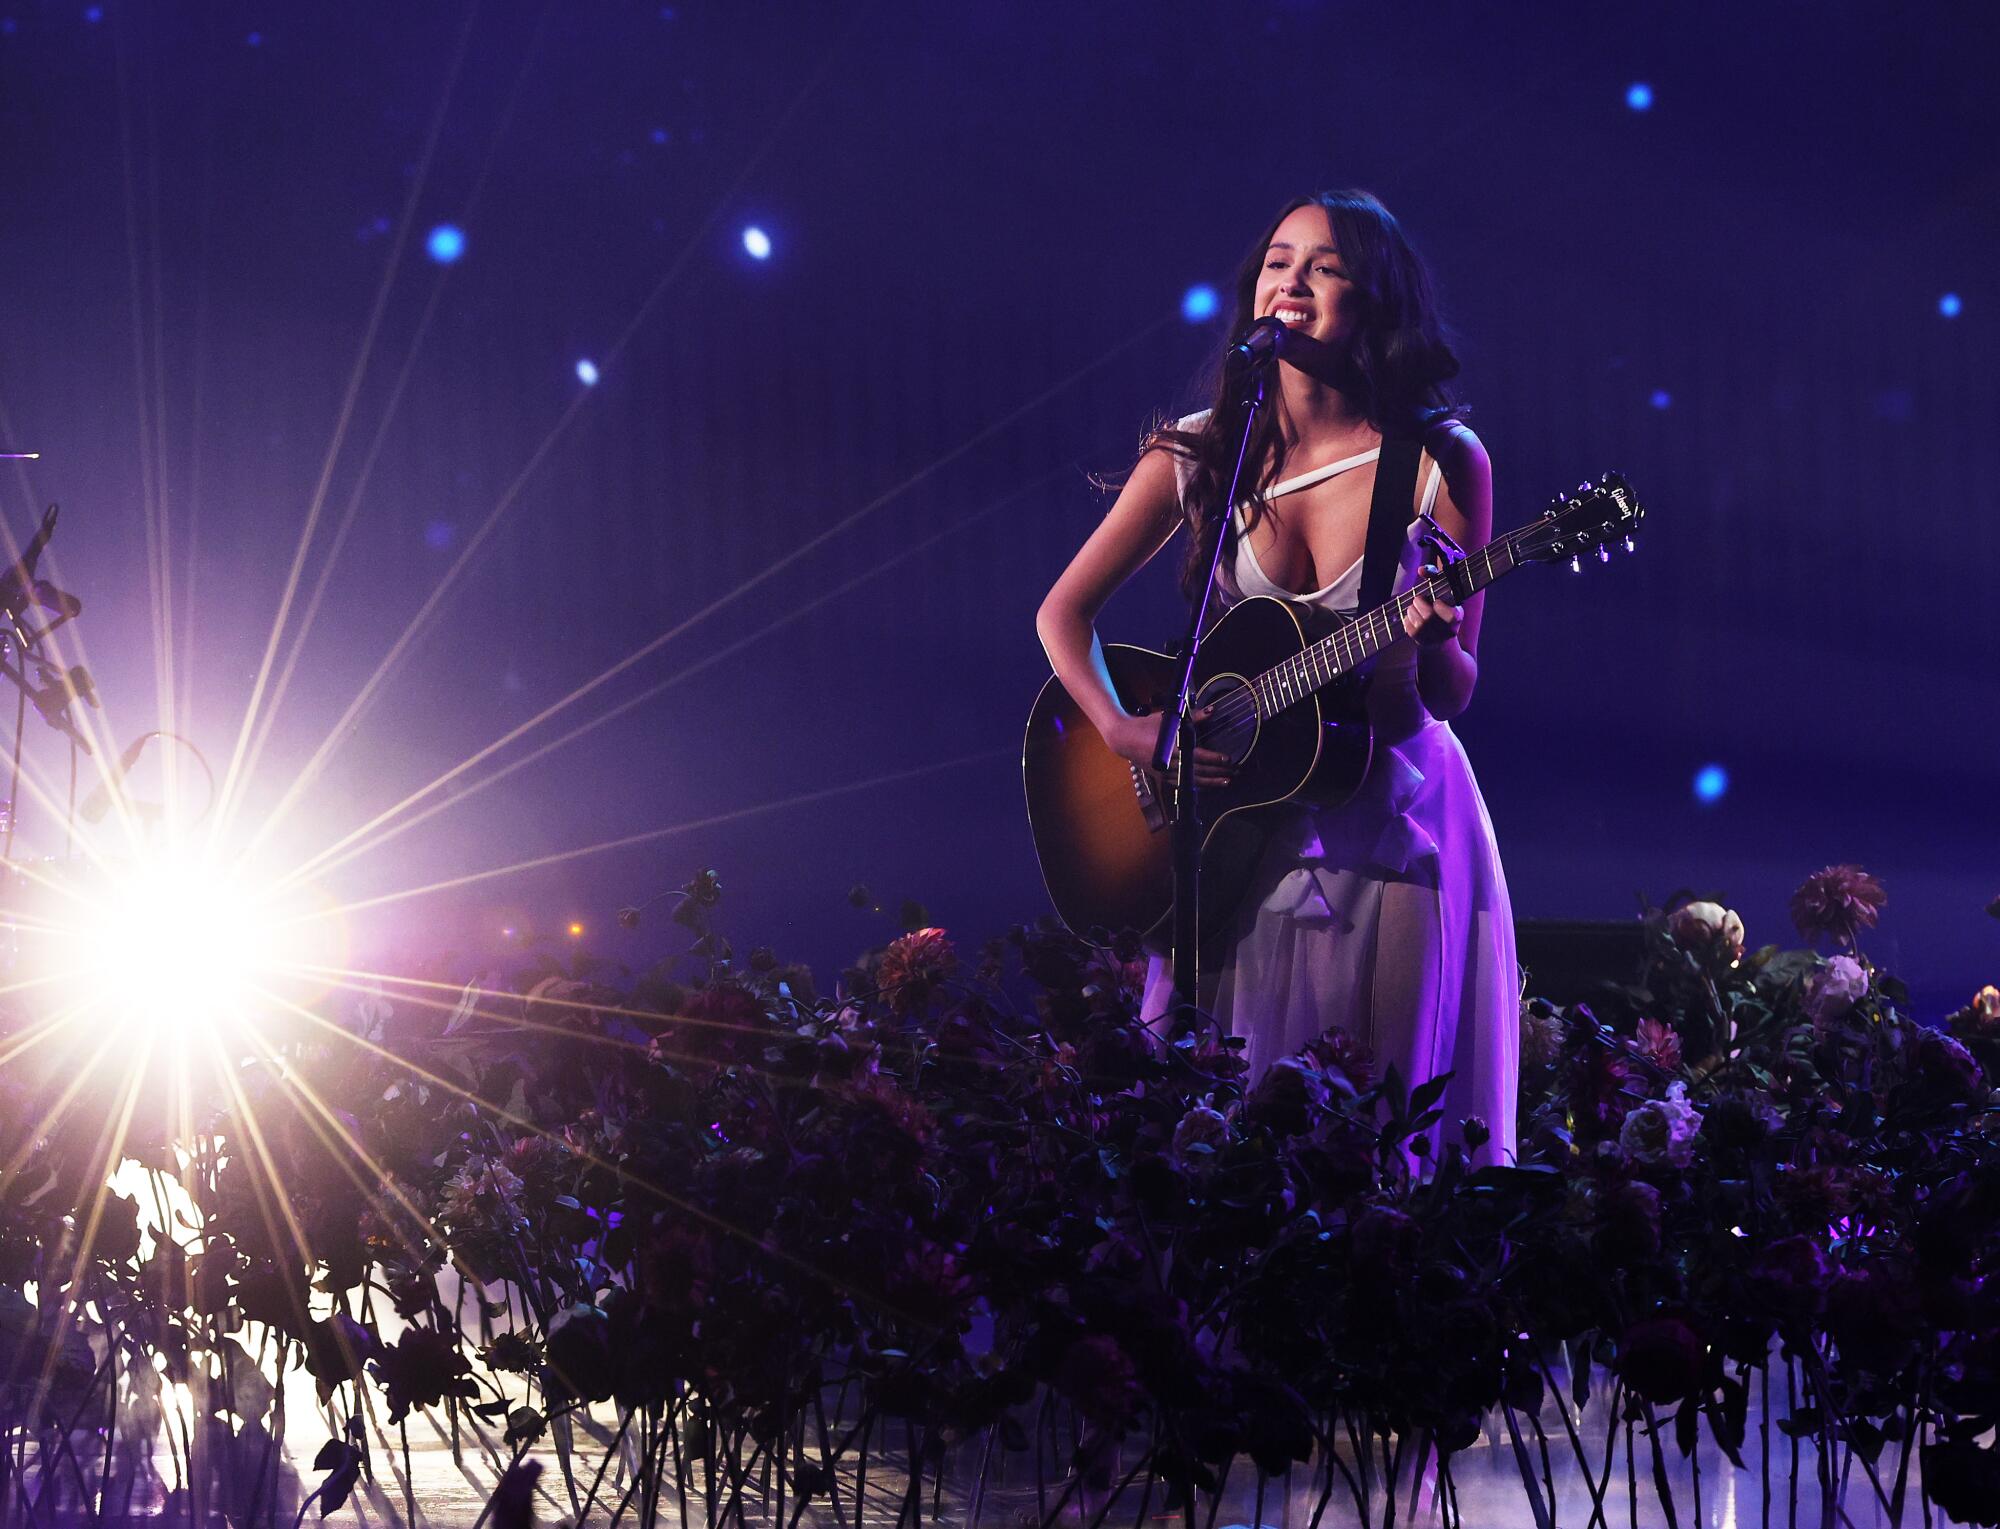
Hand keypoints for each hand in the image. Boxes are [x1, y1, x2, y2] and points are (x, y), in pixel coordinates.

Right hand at [1107, 709, 1235, 787]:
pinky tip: (1207, 785)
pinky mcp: (1162, 778)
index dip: (1214, 759)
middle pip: (1198, 770)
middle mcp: (1169, 764)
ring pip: (1191, 781)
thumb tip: (1212, 711)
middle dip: (1217, 772)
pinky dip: (1196, 785)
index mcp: (1172, 749)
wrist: (1124, 739)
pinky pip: (1182, 784)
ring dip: (1210, 782)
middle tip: (1234, 772)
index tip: (1228, 759)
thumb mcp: (1169, 719)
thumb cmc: (1146, 726)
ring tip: (1226, 782)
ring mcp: (1165, 773)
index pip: (1197, 756)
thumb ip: (1192, 718)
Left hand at [1403, 571, 1464, 647]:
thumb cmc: (1441, 604)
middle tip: (1418, 598)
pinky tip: (1411, 616)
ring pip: (1419, 624)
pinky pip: (1410, 629)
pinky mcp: (1423, 643)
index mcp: (1458, 616)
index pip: (1452, 616)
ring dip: (1412, 610)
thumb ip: (1434, 575)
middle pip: (1429, 617)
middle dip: (1420, 603)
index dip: (1441, 608)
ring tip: (1414, 606)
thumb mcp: (1443, 589)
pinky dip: (1407, 619)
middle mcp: (1449, 631)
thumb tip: (1421, 570)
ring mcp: (1436, 639)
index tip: (1436, 601)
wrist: (1440, 635)